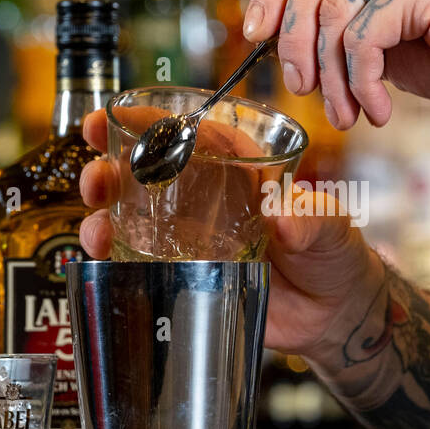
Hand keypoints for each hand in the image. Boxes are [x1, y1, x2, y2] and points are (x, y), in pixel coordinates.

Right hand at [78, 110, 384, 364]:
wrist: (334, 314)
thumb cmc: (335, 257)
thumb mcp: (331, 228)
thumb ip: (311, 219)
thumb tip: (284, 214)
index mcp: (241, 172)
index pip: (194, 135)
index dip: (153, 122)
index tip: (117, 114)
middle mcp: (209, 201)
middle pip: (149, 171)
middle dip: (112, 164)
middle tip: (95, 171)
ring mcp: (194, 240)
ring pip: (135, 214)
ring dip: (104, 211)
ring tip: (94, 219)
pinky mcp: (187, 276)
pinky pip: (141, 261)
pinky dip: (113, 255)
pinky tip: (98, 255)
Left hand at [244, 0, 429, 128]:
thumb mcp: (394, 30)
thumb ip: (348, 17)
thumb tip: (277, 33)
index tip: (254, 33)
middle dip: (293, 38)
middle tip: (299, 86)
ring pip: (332, 12)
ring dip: (331, 76)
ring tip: (347, 113)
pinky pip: (361, 39)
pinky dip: (359, 83)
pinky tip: (378, 110)